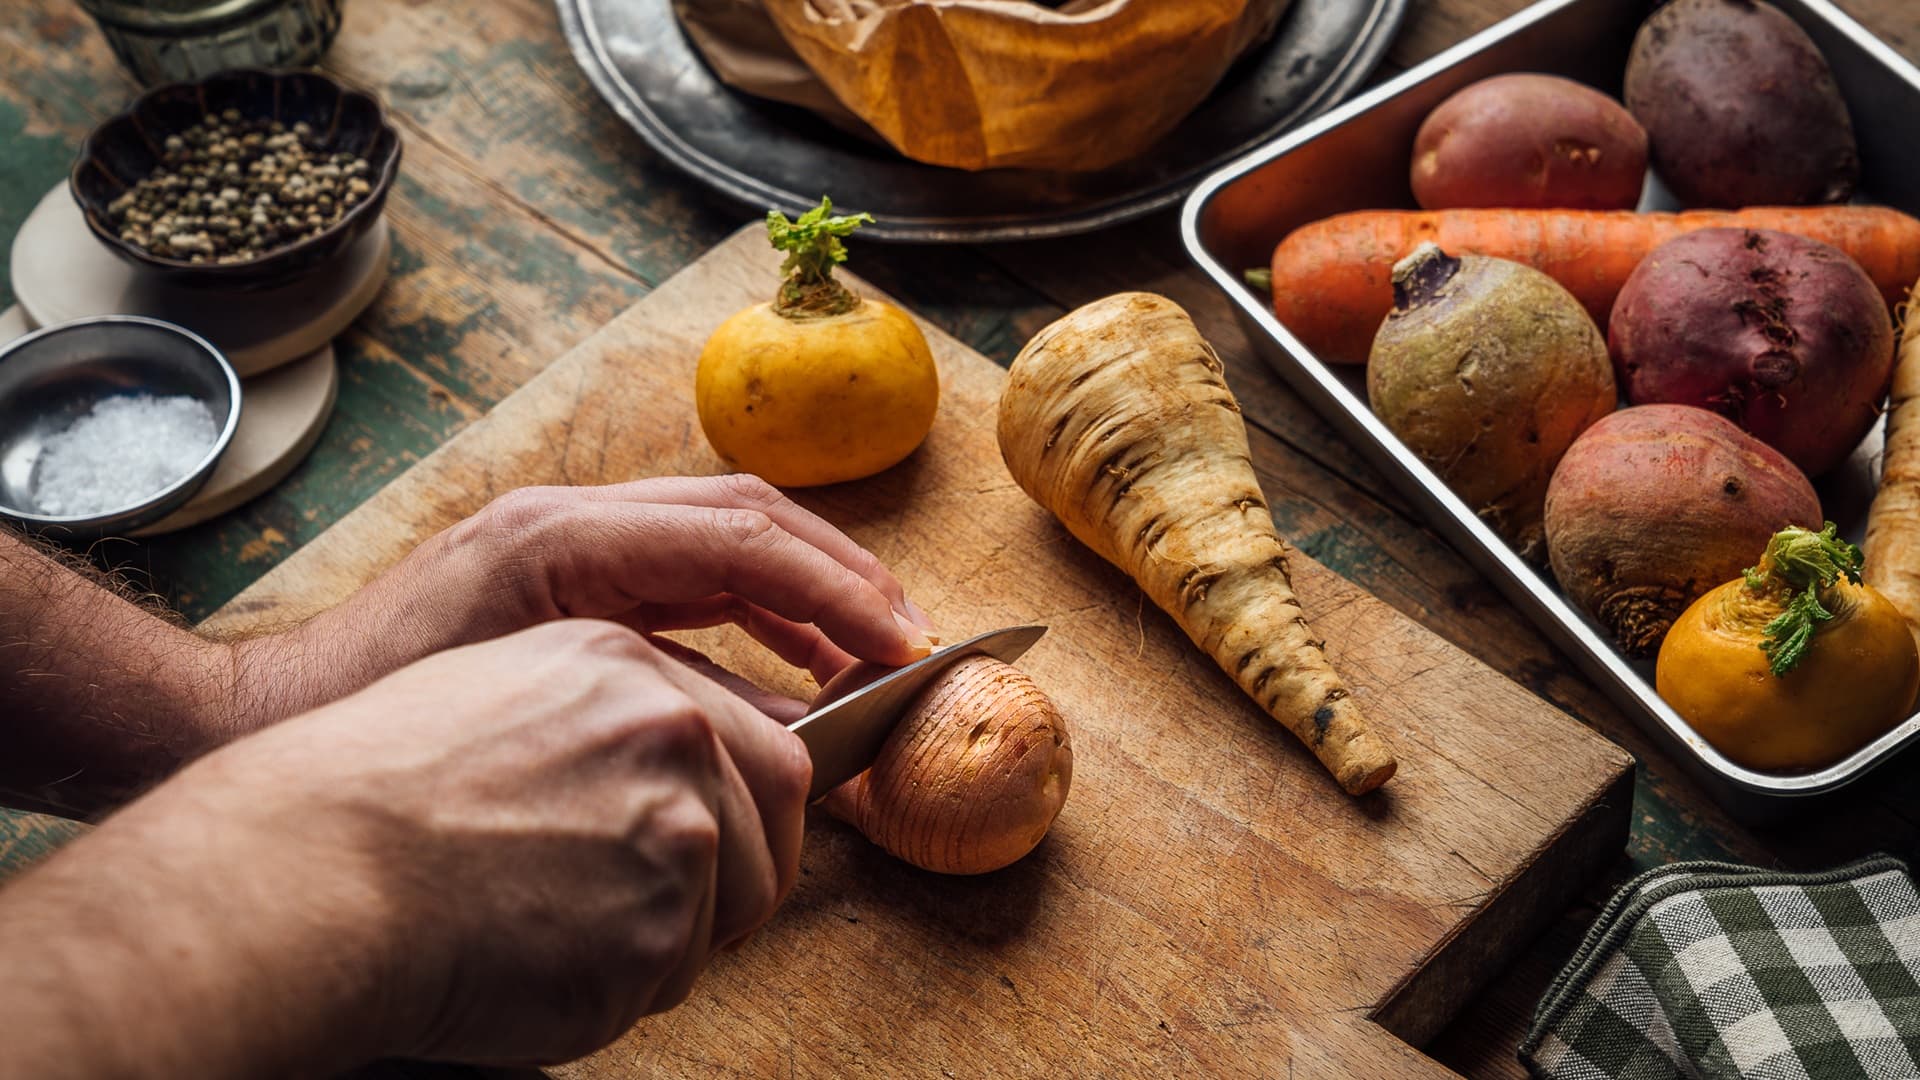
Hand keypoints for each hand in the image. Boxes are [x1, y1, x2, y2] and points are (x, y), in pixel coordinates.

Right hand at [0, 619, 811, 1073]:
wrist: (308, 871)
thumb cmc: (376, 789)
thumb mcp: (506, 688)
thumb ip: (616, 708)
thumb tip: (701, 753)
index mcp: (632, 669)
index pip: (766, 741)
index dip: (759, 803)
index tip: (745, 836)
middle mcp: (672, 735)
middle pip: (780, 820)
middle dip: (747, 871)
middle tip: (669, 905)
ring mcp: (676, 833)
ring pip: (730, 907)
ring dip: (670, 934)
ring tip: (561, 928)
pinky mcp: (656, 931)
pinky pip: (670, 977)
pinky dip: (619, 988)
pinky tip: (538, 961)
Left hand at [233, 474, 935, 733]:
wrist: (280, 722)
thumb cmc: (385, 717)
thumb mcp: (529, 702)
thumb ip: (656, 692)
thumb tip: (777, 729)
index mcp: (568, 536)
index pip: (739, 535)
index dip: (835, 585)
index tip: (901, 638)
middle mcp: (576, 519)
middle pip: (747, 515)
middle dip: (840, 572)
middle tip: (910, 636)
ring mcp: (572, 539)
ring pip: (728, 536)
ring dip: (810, 586)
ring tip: (873, 649)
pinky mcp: (569, 574)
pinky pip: (693, 575)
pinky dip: (759, 609)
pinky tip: (797, 661)